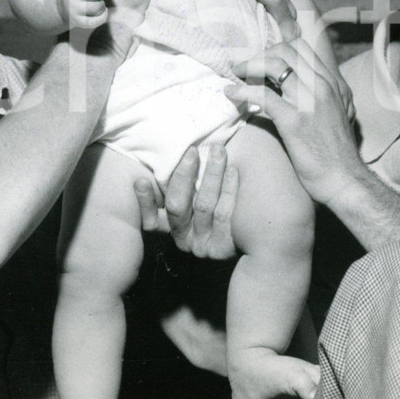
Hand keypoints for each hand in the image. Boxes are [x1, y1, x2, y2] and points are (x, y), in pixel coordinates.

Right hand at [135, 145, 237, 260]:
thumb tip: (164, 152)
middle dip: (183, 175)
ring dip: (211, 174)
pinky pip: (226, 214)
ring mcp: (205, 246)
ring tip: (219, 150)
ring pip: (204, 206)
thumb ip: (179, 182)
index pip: (151, 219)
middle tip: (192, 151)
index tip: (140, 179)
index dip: (145, 201)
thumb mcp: (194, 195)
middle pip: (177, 207)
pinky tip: (233, 170)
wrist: (259, 235)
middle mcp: (185, 239)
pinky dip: (229, 189)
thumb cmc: (218, 198)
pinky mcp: (226, 248)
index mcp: (171, 227)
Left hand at [224, 39, 361, 205]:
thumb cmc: (335, 151)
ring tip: (236, 75)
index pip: (301, 47)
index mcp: (332, 83)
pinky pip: (262, 95)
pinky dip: (242, 91)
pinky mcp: (294, 121)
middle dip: (260, 55)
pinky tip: (231, 93)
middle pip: (285, 50)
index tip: (261, 61)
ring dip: (249, 67)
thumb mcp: (335, 112)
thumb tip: (289, 86)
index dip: (276, 49)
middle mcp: (322, 86)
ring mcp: (309, 102)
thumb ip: (317, 95)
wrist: (345, 179)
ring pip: (274, 64)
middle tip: (245, 69)